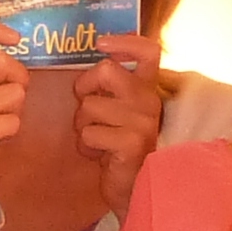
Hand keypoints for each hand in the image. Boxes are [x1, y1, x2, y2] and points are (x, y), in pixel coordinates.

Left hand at [75, 34, 166, 212]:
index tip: (101, 43)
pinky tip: (100, 155)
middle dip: (85, 87)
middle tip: (87, 107)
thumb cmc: (120, 147)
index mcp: (147, 90)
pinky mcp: (131, 144)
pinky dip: (86, 146)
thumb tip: (95, 59)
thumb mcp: (120, 111)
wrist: (135, 189)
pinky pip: (89, 134)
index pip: (149, 51)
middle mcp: (149, 102)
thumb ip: (112, 88)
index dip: (125, 41)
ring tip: (97, 139)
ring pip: (90, 107)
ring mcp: (142, 123)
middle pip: (106, 70)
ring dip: (82, 125)